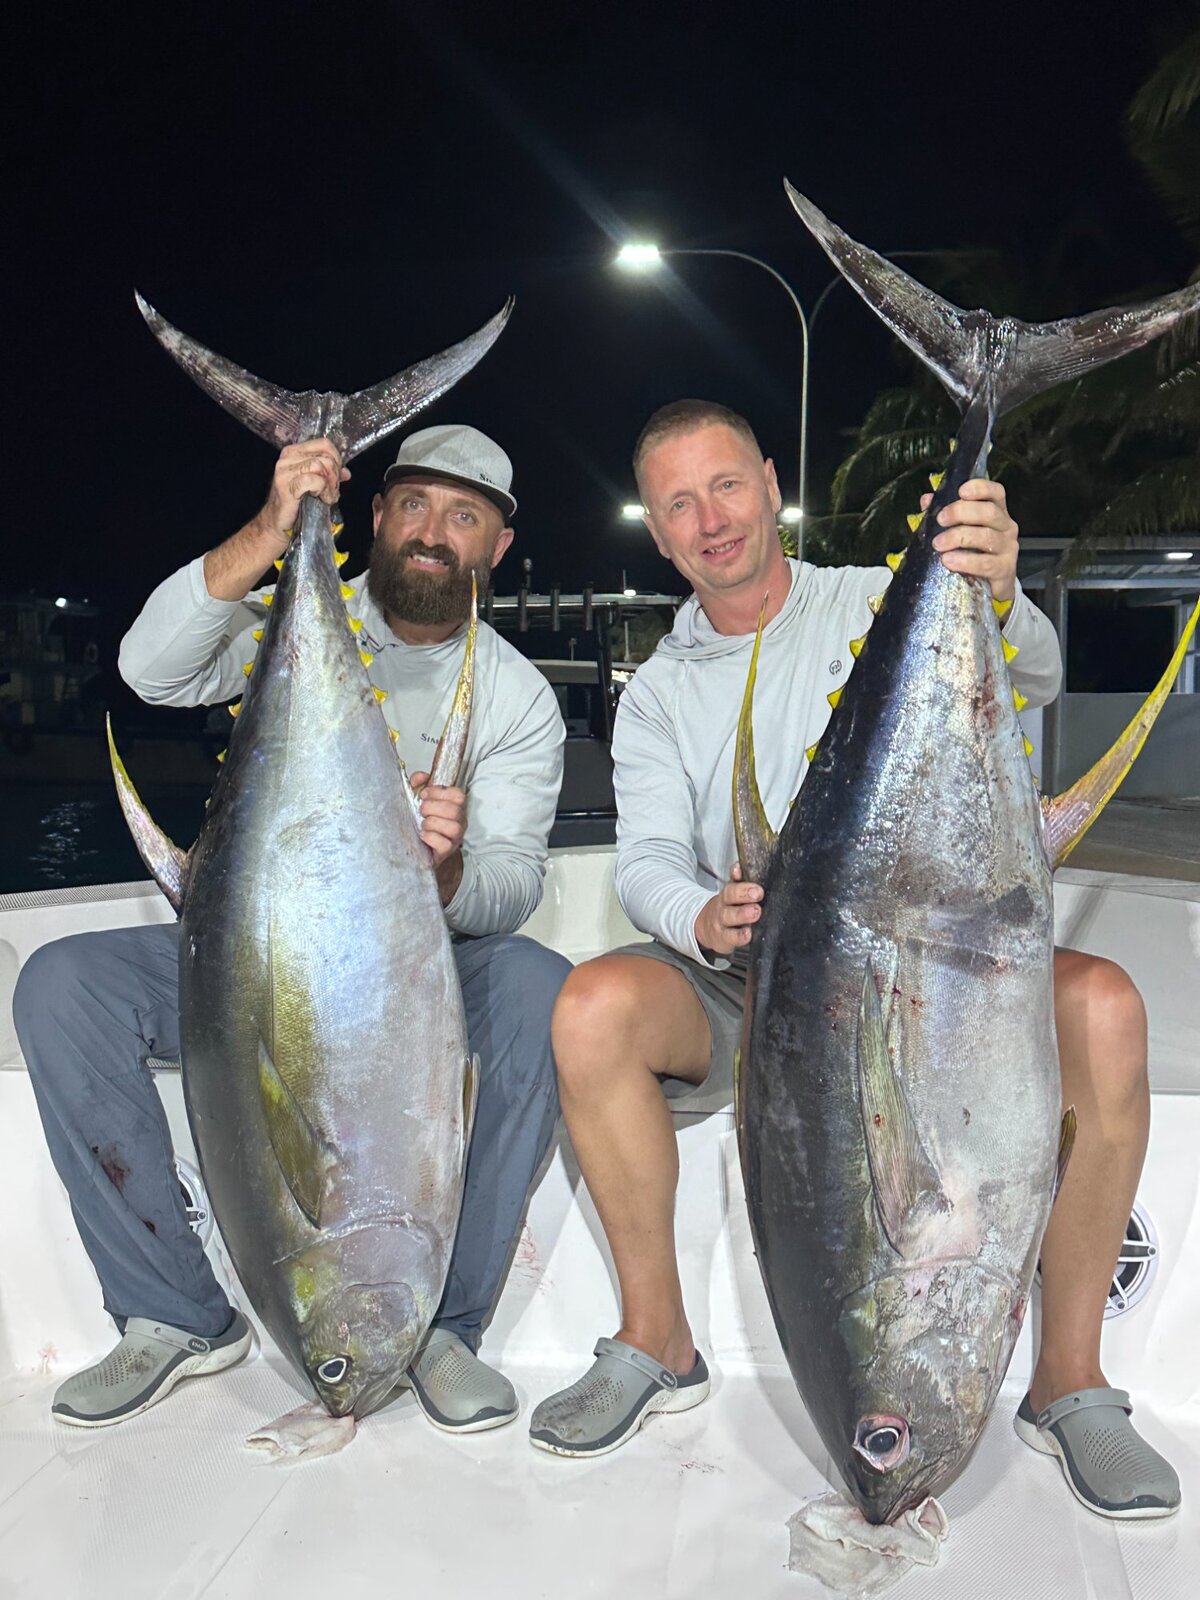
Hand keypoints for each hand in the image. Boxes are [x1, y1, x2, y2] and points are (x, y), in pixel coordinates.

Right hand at [255, 439, 349, 549]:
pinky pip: (314, 480)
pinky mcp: (286, 486)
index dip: (337, 459)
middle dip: (335, 476)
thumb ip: (329, 475)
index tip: (337, 476)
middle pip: (325, 457)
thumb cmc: (296, 504)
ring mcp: (285, 471)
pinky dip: (324, 491)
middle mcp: (287, 458)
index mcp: (294, 452)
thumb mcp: (314, 484)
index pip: (324, 444)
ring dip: (330, 485)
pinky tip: (322, 500)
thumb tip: (346, 472)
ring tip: (328, 497)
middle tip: (333, 491)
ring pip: (320, 466)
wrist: (277, 524)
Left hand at [409, 772, 466, 869]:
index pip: (458, 795)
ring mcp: (455, 837)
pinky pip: (445, 844)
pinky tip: (422, 835)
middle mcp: (459, 821)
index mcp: (456, 806)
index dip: (439, 792)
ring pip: (453, 827)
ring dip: (432, 823)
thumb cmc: (424, 822)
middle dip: (432, 807)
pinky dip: (431, 837)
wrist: (422, 847)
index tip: (424, 794)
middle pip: (454, 810)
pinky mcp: (447, 851)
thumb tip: (420, 777)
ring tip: (422, 824)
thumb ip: (419, 784)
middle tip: (421, 810)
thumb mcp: (420, 800)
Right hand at [694, 863, 762, 956]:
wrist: (706, 928)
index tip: (752, 881)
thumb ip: (737, 881)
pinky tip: (747, 934)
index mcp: (727, 894)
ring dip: (743, 915)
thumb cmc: (726, 909)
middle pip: (730, 898)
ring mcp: (721, 923)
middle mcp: (723, 907)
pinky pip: (730, 938)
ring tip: (755, 911)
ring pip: (730, 917)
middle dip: (744, 894)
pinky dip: (739, 937)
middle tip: (757, 893)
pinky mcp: (723, 940)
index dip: (741, 881)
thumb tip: (738, 866)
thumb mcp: (730, 895)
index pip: (732, 885)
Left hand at [924, 478, 1017, 603]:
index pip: (996, 492)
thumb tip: (926, 500)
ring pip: (986, 537)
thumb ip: (944, 514)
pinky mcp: (1004, 569)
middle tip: (940, 520)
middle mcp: (1006, 526)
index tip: (961, 491)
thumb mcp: (959, 531)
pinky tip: (949, 560)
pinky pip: (985, 563)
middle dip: (961, 512)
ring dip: (959, 537)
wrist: (991, 586)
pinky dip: (965, 561)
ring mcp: (1008, 548)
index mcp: (996, 512)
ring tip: (938, 544)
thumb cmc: (973, 553)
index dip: (981, 488)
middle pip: (989, 512)